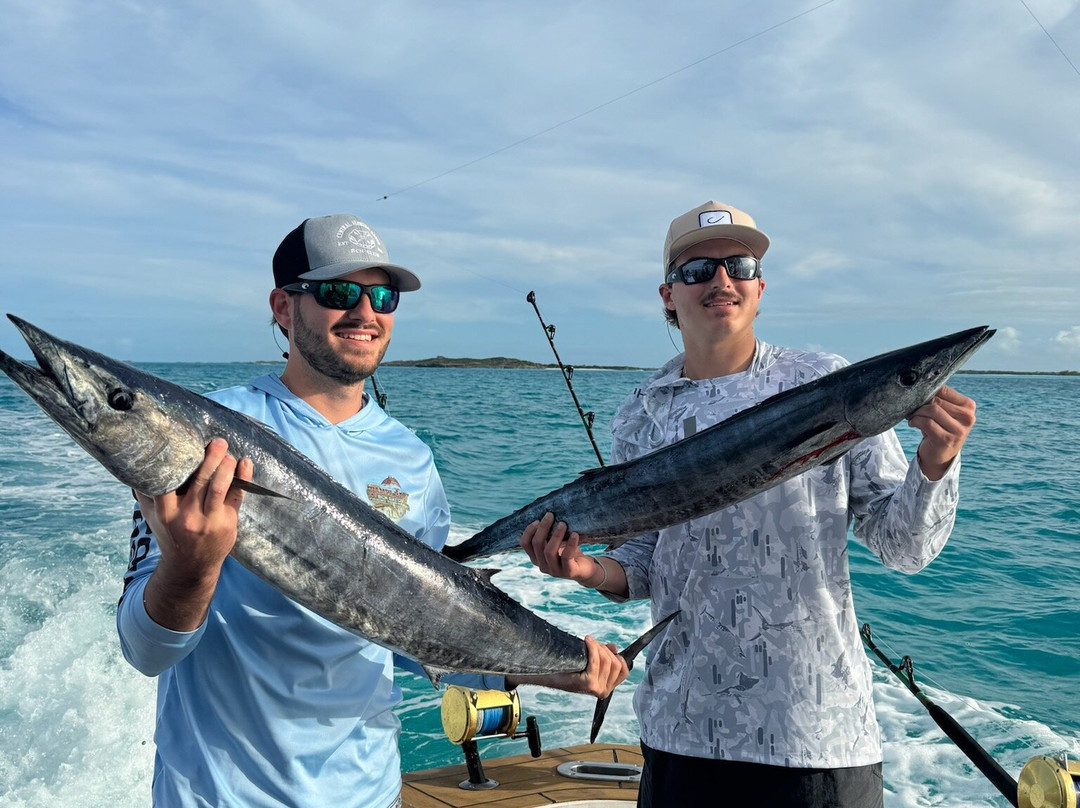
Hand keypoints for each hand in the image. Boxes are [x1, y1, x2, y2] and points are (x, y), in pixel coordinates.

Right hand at [136, 438, 251, 629]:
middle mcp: (187, 516)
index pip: (167, 484)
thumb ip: (146, 493)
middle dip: (210, 457)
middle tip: (217, 442)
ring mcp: (209, 520)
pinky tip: (245, 463)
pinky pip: (237, 496)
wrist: (191, 566)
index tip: (182, 444)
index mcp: (166, 513)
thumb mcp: (152, 516)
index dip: (175, 463)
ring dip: (226, 465)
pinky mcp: (227, 523)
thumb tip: (137, 464)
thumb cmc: (171, 533)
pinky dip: (244, 477)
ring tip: (228, 452)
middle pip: (200, 480)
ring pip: (220, 486)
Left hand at [508, 635, 628, 697]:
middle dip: (605, 649)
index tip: (607, 648)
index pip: (624, 670)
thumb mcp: (590, 662)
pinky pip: (596, 660)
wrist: (548, 673)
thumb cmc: (567, 667)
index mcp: (606, 687)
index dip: (617, 656)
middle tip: (592, 644)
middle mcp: (603, 691)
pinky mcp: (588, 683)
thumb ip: (604, 656)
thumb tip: (615, 648)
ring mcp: (596, 689)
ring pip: (607, 660)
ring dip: (598, 647)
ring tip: (587, 644)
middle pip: (616, 663)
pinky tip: (586, 641)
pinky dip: (592, 647)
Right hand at [519, 512, 598, 584]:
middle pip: (537, 545)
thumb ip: (549, 535)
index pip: (525, 544)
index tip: (537, 520)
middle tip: (551, 515)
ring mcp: (555, 571)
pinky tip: (575, 534)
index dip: (529, 531)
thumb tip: (547, 514)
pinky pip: (566, 556)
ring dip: (556, 535)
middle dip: (543, 528)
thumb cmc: (569, 552)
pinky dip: (570, 544)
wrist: (586, 569)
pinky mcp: (568, 572)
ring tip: (563, 524)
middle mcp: (543, 566)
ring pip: (549, 551)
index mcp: (536, 558)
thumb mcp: (556, 543)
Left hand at [907, 386, 976, 479]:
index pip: (944, 390)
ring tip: (913, 416)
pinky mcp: (946, 439)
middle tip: (912, 408)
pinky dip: (915, 421)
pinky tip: (913, 423)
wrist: (940, 454)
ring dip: (917, 412)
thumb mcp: (944, 412)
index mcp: (969, 406)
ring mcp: (958, 430)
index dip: (927, 392)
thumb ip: (938, 398)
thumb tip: (920, 384)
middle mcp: (968, 418)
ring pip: (932, 410)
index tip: (918, 398)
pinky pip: (926, 423)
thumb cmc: (940, 427)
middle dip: (920, 404)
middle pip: (937, 401)